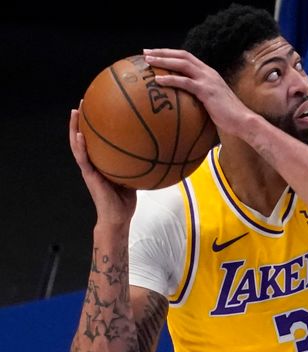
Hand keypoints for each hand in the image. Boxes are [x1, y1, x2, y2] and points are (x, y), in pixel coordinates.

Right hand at [69, 106, 135, 225]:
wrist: (117, 217)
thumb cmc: (126, 200)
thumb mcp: (135, 177)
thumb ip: (140, 164)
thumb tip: (158, 150)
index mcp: (101, 162)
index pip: (96, 140)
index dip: (94, 125)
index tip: (97, 108)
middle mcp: (93, 163)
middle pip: (84, 138)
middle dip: (82, 121)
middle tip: (83, 102)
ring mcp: (89, 169)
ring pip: (77, 145)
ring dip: (74, 128)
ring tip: (75, 112)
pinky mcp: (89, 176)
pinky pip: (83, 159)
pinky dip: (80, 147)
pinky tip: (80, 136)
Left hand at [143, 49, 252, 138]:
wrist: (242, 120)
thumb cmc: (228, 116)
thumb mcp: (212, 102)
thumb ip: (199, 97)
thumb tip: (184, 103)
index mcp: (209, 73)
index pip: (187, 57)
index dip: (170, 53)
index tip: (154, 54)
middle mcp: (208, 72)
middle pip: (182, 56)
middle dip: (163, 52)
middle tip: (146, 53)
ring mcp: (208, 80)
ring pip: (182, 64)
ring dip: (163, 61)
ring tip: (148, 62)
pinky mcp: (207, 90)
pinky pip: (185, 82)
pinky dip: (171, 79)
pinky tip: (158, 80)